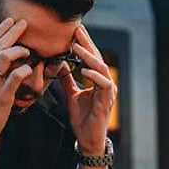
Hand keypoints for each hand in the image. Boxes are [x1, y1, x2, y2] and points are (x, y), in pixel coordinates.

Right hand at [0, 18, 33, 168]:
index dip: (0, 30)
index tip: (10, 21)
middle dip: (12, 32)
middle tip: (24, 23)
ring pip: (5, 56)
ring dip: (19, 50)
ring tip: (27, 51)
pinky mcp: (2, 97)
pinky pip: (16, 76)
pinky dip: (25, 69)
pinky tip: (30, 69)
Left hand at [59, 25, 116, 155]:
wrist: (88, 139)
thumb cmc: (83, 118)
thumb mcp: (71, 94)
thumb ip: (68, 79)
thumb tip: (60, 64)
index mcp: (98, 80)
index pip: (91, 58)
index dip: (84, 44)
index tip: (74, 30)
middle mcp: (106, 83)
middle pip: (97, 58)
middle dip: (87, 43)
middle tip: (77, 29)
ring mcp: (108, 92)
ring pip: (101, 68)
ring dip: (88, 57)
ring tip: (76, 46)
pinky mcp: (107, 102)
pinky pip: (104, 85)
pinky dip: (94, 76)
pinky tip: (84, 69)